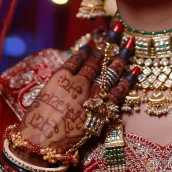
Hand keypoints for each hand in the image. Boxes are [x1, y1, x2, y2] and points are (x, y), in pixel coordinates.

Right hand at [17, 21, 137, 157]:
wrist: (41, 143)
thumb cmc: (35, 122)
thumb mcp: (43, 96)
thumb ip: (58, 85)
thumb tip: (68, 76)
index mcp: (61, 77)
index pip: (77, 57)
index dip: (88, 48)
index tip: (95, 40)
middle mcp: (78, 82)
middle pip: (96, 60)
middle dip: (108, 43)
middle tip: (118, 28)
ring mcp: (91, 95)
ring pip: (110, 72)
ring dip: (121, 56)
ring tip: (129, 43)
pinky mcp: (101, 110)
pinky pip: (118, 93)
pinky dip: (128, 81)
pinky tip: (136, 69)